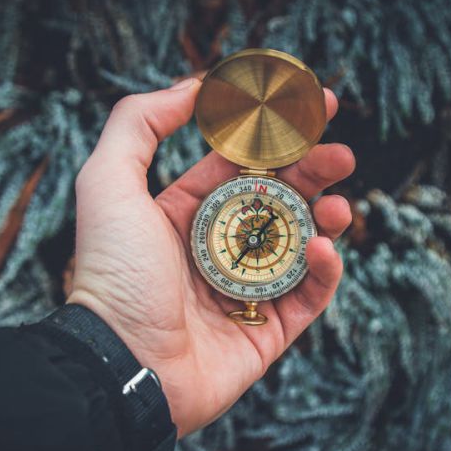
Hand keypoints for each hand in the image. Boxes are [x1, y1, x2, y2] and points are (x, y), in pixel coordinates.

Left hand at [67, 78, 354, 435]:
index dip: (276, 137)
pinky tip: (323, 250)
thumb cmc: (112, 273)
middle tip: (342, 154)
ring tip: (338, 206)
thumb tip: (192, 86)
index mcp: (183, 213)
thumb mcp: (108, 182)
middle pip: (279, 200)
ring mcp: (245, 291)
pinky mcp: (267, 332)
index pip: (240, 166)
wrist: (122, 364)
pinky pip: (308, 297)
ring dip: (326, 220)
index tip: (311, 108)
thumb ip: (140, 124)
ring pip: (301, 246)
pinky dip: (324, 272)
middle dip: (314, 172)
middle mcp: (217, 248)